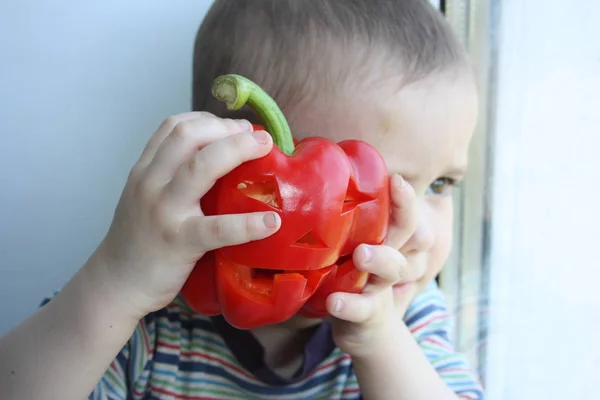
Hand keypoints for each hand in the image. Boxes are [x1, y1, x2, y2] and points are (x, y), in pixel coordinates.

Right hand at [93, 112, 280, 318]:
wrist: (115, 284)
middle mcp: (150, 183)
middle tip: (256, 137)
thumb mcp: (145, 197)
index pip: (174, 126)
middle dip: (228, 128)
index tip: (236, 127)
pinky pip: (218, 229)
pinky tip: (272, 222)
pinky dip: (248, 224)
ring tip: (265, 150)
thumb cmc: (139, 241)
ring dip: (238, 150)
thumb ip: (170, 176)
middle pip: (189, 136)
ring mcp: (164, 210)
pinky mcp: (179, 242)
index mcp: (145, 170)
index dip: (210, 119)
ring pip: (201, 167)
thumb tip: (219, 161)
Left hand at [327, 174, 418, 357]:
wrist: (364, 325)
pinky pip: (364, 309)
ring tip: (361, 254)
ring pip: (393, 271)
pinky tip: (335, 301)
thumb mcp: (351, 240)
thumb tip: (304, 164)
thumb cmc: (350, 269)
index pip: (410, 215)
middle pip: (414, 236)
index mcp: (393, 238)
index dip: (407, 199)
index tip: (395, 179)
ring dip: (380, 260)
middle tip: (395, 193)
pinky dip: (351, 305)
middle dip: (405, 216)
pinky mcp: (369, 314)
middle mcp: (395, 259)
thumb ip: (340, 212)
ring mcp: (383, 287)